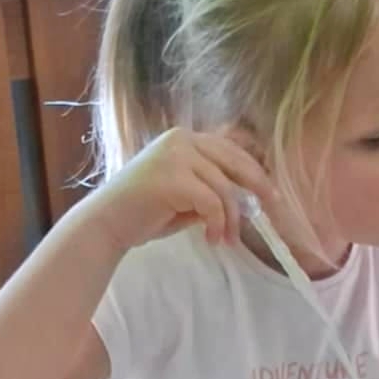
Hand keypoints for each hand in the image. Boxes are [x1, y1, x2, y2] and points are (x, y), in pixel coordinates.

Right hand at [92, 128, 273, 253]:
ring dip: (231, 218)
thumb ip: (210, 189)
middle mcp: (182, 140)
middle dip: (257, 186)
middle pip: (235, 160)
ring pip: (224, 186)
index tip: (268, 192)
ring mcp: (176, 156)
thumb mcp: (184, 195)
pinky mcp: (173, 177)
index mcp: (184, 139)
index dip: (252, 170)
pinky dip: (217, 224)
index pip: (229, 149)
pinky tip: (211, 239)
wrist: (107, 223)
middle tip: (271, 210)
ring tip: (225, 239)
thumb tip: (246, 199)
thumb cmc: (143, 213)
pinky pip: (212, 202)